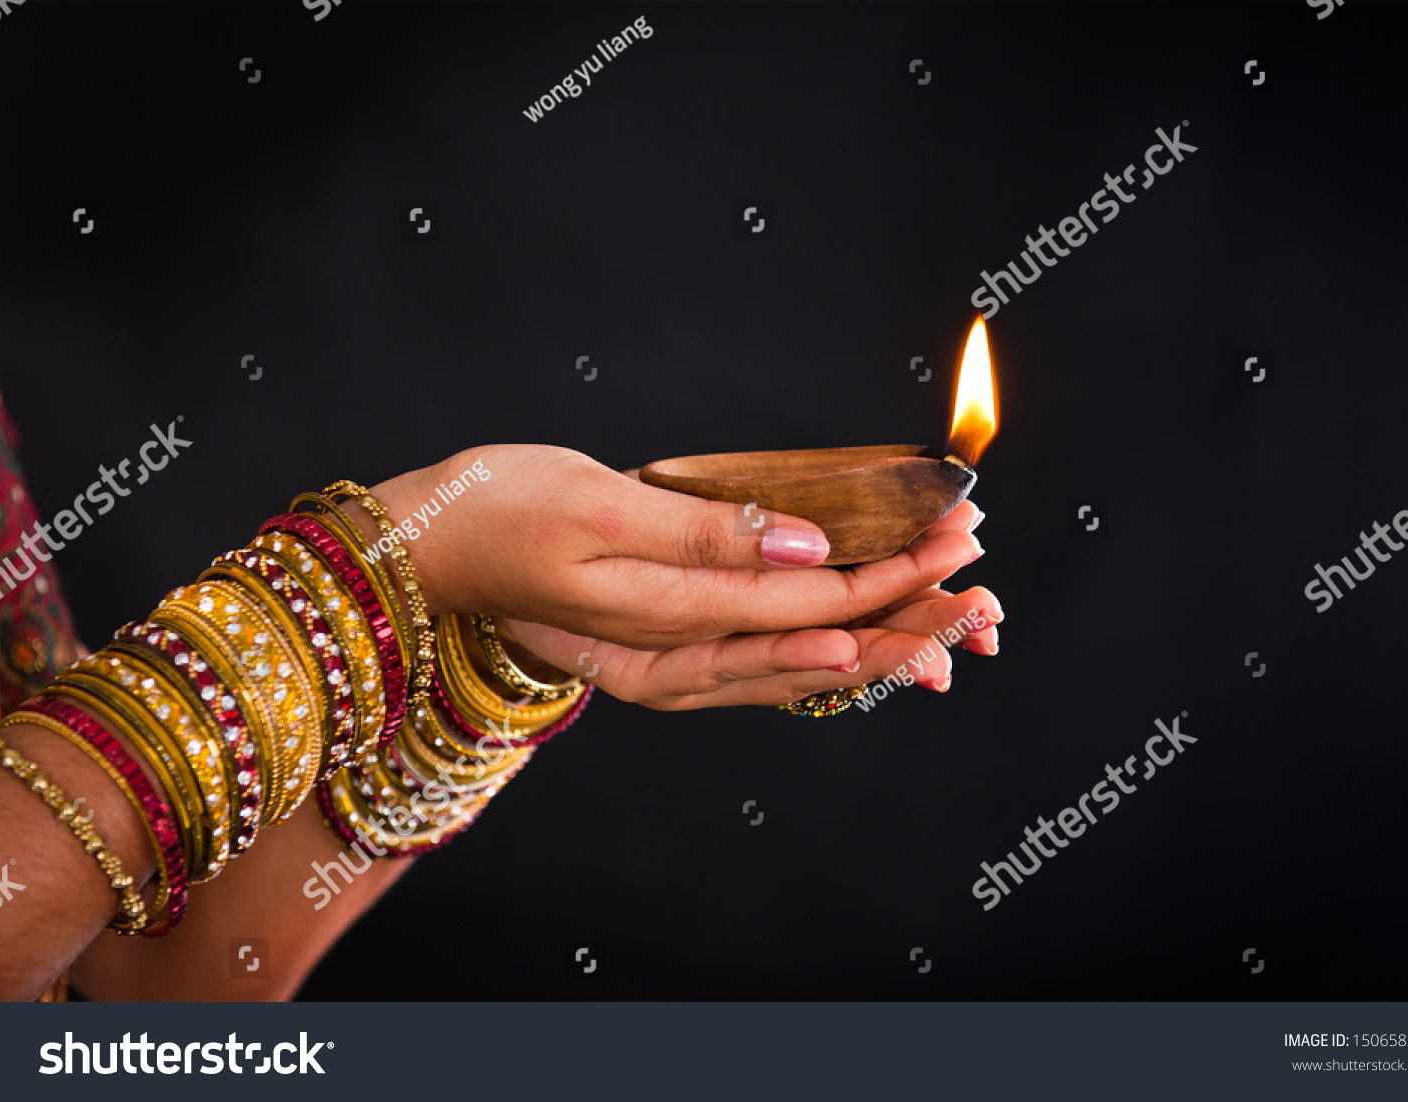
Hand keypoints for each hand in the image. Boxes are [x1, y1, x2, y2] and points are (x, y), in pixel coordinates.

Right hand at [370, 445, 982, 650]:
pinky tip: (855, 649)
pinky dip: (815, 655)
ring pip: (793, 665)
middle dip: (905, 620)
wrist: (421, 547)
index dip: (890, 574)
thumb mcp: (595, 503)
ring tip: (947, 626)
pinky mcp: (658, 648)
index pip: (807, 605)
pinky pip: (756, 664)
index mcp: (661, 622)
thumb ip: (704, 532)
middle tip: (986, 599)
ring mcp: (664, 663)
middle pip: (814, 648)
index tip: (958, 539)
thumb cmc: (496, 512)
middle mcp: (671, 659)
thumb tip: (804, 548)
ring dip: (874, 642)